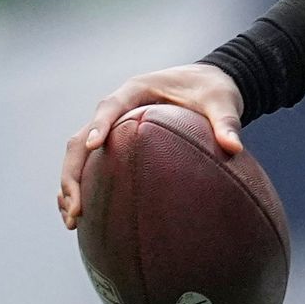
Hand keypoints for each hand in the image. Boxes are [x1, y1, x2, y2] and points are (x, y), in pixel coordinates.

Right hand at [58, 64, 241, 228]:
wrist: (208, 83)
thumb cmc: (213, 90)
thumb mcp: (222, 102)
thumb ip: (226, 122)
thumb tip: (234, 147)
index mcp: (135, 90)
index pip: (109, 107)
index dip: (99, 126)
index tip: (93, 146)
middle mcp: (115, 108)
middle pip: (80, 139)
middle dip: (73, 173)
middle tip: (76, 208)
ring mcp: (111, 126)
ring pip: (78, 154)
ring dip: (70, 185)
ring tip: (72, 221)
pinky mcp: (115, 141)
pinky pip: (91, 163)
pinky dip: (83, 185)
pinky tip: (82, 214)